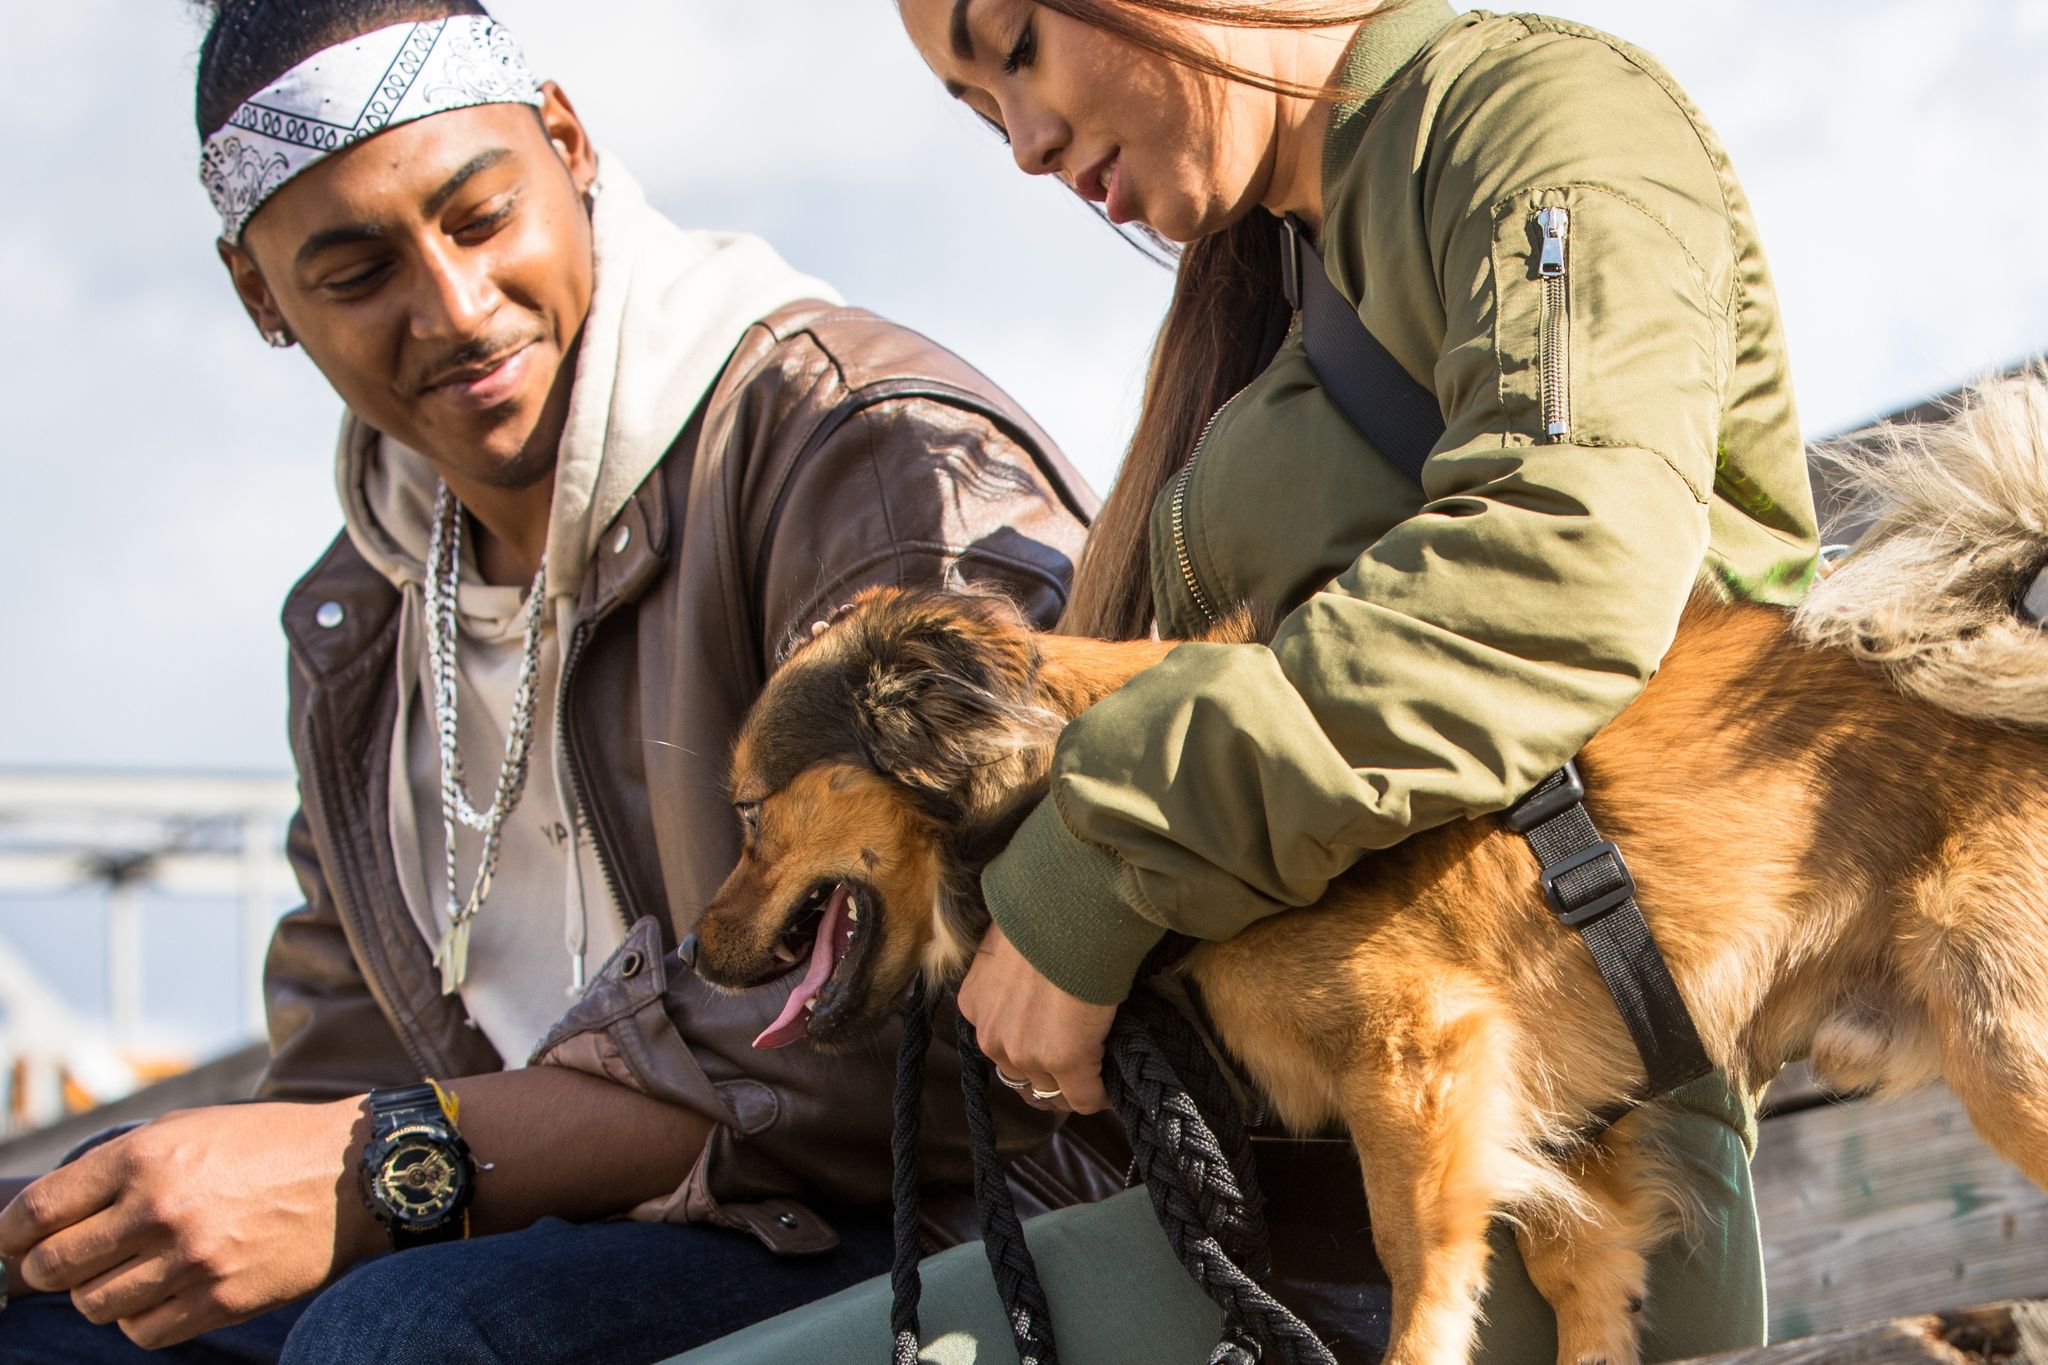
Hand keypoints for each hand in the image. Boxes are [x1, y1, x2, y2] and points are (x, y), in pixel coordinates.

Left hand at [0, 1099, 378, 1346]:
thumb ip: (117, 1168)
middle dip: (48, 1268)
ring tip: (131, 1271)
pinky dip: (141, 1318)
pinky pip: (143, 1331)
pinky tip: (164, 1291)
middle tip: (67, 1263)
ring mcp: (192, 1258)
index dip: (10, 1235)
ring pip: (93, 1304)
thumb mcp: (187, 1130)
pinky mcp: (222, 1298)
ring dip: (100, 1293)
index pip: (34, 1212)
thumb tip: (44, 1217)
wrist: (353, 1173)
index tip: (13, 1243)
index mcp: (144, 1158)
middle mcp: (161, 1208)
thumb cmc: (264, 1145)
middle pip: (52, 1267)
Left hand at [957, 922, 1116, 1114]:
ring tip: (1098, 1070)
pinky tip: (1114, 1081)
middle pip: (1021, 1076)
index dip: (1032, 1047)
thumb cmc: (1047, 913)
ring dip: (1073, 1085)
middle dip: (1048, 1073)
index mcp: (975, 1003)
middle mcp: (990, 1034)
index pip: (1001, 1045)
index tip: (1058, 1039)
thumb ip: (1016, 977)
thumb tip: (1041, 986)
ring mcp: (1023, 1052)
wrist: (1072, 907)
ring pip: (1050, 1092)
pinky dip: (1101, 1093)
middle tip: (1080, 1058)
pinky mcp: (1062, 1060)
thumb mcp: (1013, 945)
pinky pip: (1085, 1097)